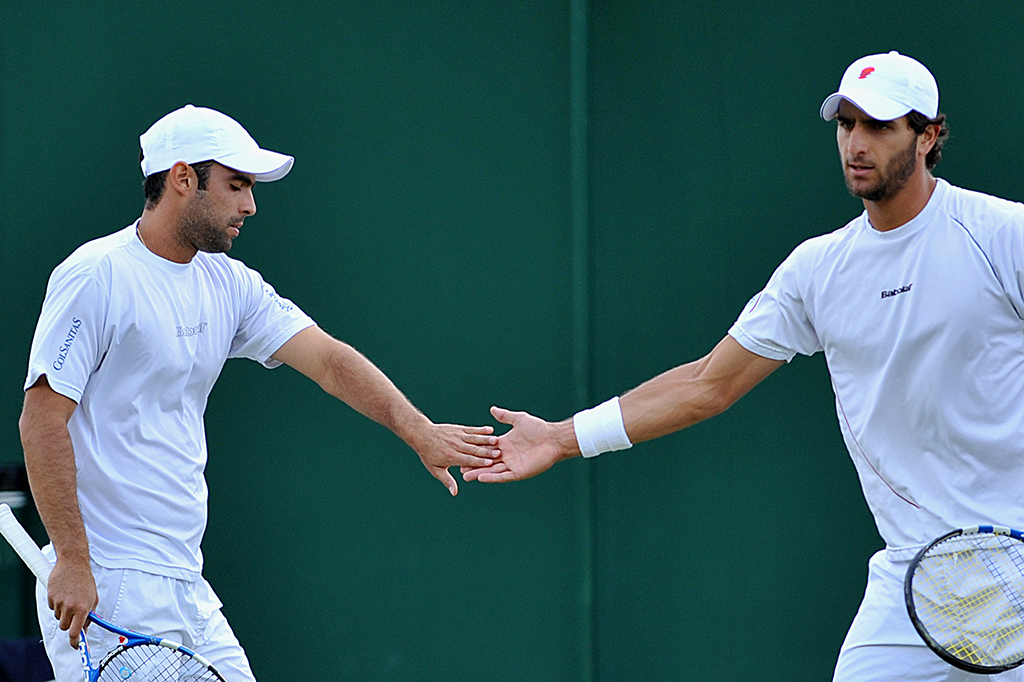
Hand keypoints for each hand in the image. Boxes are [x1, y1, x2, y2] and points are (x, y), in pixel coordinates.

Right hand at [47, 556, 97, 648]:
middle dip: (69, 623)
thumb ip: (89, 614)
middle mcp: (70, 607)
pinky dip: (57, 604)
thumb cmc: (85, 580)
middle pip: (65, 627)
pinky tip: (63, 593)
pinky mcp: (51, 597)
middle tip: (73, 614)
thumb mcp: (93, 598)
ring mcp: (59, 602)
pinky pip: (53, 607)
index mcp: (83, 608)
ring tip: (70, 598)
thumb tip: (85, 628)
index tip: (76, 646)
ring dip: (64, 613)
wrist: (73, 563)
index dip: (75, 642)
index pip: (76, 632)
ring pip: (59, 617)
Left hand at [408, 422, 499, 495]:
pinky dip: (481, 430)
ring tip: (497, 441)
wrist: (422, 435)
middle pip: (473, 449)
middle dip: (486, 451)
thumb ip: (446, 480)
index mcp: (451, 457)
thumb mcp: (435, 469)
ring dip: (486, 440)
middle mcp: (455, 446)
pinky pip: (471, 429)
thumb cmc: (428, 454)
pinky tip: (491, 429)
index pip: (467, 460)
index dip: (479, 462)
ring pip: (474, 438)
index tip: (490, 463)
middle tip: (499, 453)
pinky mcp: (459, 429)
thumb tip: (454, 493)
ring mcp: (457, 436)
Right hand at [461, 406, 576, 482]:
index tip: (461, 453)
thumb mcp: (519, 419)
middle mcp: (507, 456)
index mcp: (505, 444)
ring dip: (479, 473)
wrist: (552, 438)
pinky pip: (503, 476)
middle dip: (473, 465)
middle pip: (486, 462)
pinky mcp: (519, 472)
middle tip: (459, 468)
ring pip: (492, 471)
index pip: (486, 449)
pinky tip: (481, 477)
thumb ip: (505, 416)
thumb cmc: (538, 429)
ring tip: (465, 477)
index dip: (475, 451)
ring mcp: (512, 465)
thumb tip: (492, 409)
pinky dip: (492, 477)